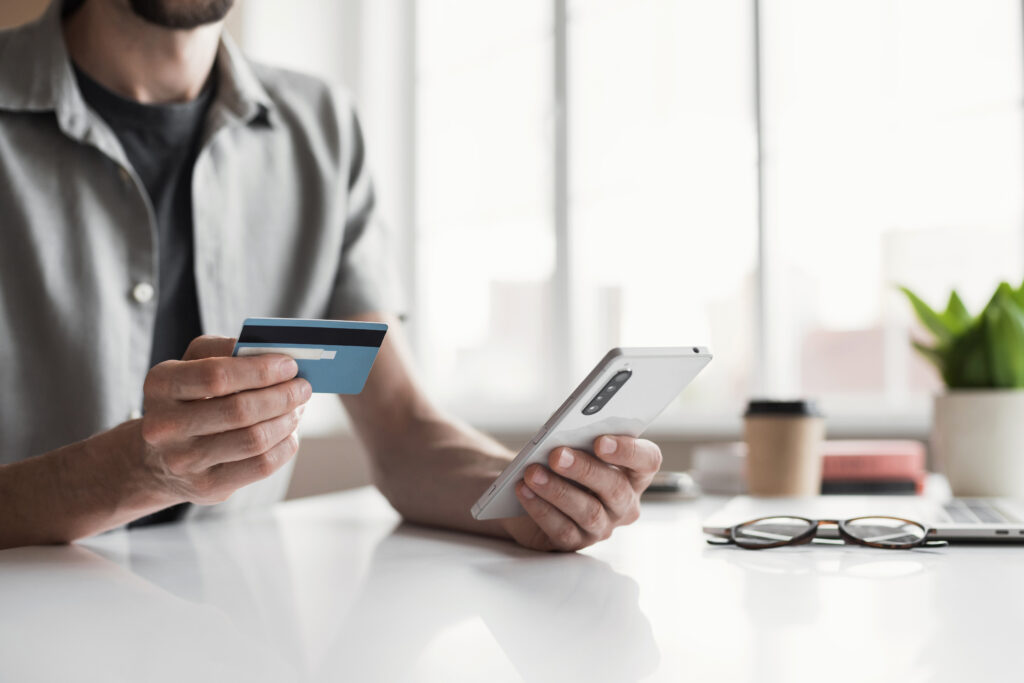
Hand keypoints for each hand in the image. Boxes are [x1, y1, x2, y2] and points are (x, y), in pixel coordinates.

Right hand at [138, 336, 311, 504]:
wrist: (161, 458)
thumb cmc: (190, 398)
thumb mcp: (193, 364)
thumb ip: (226, 350)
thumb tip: (272, 352)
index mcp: (161, 384)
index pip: (216, 376)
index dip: (260, 370)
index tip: (289, 365)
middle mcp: (165, 426)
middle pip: (240, 410)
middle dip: (282, 395)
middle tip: (303, 387)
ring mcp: (184, 461)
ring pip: (255, 439)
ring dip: (287, 419)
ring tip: (298, 407)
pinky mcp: (207, 487)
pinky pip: (262, 465)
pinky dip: (285, 445)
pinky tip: (289, 432)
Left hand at [502, 436, 661, 551]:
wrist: (530, 486)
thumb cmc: (561, 458)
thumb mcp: (574, 443)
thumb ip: (580, 437)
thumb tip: (566, 434)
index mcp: (634, 472)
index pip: (648, 460)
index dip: (628, 451)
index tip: (601, 441)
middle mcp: (624, 503)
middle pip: (615, 488)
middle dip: (584, 470)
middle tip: (557, 454)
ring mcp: (603, 526)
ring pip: (588, 511)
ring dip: (557, 490)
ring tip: (533, 472)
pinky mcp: (576, 542)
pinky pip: (562, 529)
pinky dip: (541, 508)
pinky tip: (524, 491)